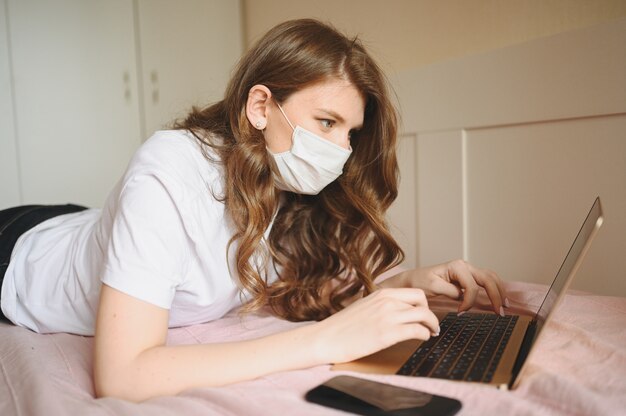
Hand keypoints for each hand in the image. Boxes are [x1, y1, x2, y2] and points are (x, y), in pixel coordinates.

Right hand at [312, 288, 439, 363]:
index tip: (423, 314)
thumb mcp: (363, 307)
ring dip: (431, 325)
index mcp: (381, 293)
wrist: (325, 338)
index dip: (423, 304)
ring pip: (424, 315)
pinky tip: (421, 340)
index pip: (415, 292)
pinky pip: (417, 331)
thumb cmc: (341, 327)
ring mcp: (388, 316)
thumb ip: (380, 305)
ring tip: (430, 333)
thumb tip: (395, 311)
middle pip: (423, 301)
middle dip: (430, 313)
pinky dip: (424, 335)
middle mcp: (387, 301)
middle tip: (430, 324)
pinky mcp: (388, 334)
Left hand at [380, 260, 508, 315]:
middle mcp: (464, 266)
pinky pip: (486, 280)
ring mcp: (467, 270)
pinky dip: (495, 288)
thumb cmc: (419, 281)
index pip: (471, 286)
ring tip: (504, 306)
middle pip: (488, 278)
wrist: (412, 279)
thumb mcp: (432, 287)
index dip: (469, 301)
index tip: (461, 313)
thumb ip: (450, 291)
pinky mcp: (467, 277)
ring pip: (491, 277)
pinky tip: (499, 299)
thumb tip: (464, 297)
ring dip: (500, 291)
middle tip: (500, 312)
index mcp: (456, 266)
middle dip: (496, 295)